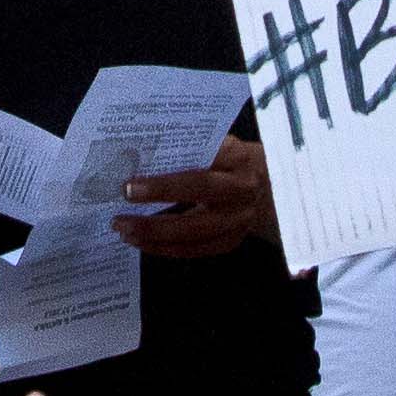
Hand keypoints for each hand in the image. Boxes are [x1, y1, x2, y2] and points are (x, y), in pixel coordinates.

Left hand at [116, 134, 270, 260]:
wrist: (272, 189)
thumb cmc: (231, 162)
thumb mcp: (219, 145)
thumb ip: (190, 149)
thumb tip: (139, 156)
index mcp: (236, 157)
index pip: (200, 161)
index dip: (165, 178)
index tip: (130, 183)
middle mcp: (241, 188)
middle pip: (200, 193)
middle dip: (160, 198)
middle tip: (123, 204)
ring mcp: (239, 219)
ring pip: (196, 230)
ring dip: (156, 233)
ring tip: (125, 230)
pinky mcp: (232, 241)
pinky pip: (196, 250)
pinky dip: (166, 248)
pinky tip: (142, 243)